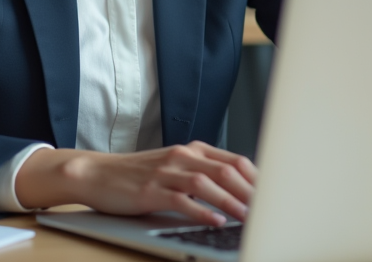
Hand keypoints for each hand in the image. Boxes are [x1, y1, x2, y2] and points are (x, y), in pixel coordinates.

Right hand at [15, 141, 256, 225]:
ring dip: (233, 202)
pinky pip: (182, 200)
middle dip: (252, 192)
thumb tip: (237, 193)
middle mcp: (182, 156)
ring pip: (208, 184)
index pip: (235, 161)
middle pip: (227, 170)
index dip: (258, 179)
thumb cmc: (137, 175)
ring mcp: (166, 171)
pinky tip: (216, 221)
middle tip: (270, 210)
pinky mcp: (151, 190)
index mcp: (191, 150)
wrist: (97, 173)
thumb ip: (201, 175)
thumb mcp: (173, 169)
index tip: (275, 196)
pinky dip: (202, 211)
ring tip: (250, 218)